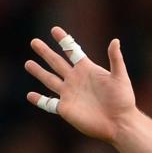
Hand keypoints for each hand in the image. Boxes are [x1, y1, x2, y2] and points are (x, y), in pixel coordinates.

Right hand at [24, 26, 135, 141]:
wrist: (120, 123)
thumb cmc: (123, 101)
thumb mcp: (120, 77)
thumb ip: (116, 59)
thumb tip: (115, 40)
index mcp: (87, 70)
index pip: (72, 51)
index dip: (63, 40)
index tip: (54, 29)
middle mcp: (76, 80)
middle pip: (56, 63)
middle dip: (45, 52)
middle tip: (34, 42)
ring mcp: (69, 94)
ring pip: (49, 80)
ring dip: (39, 72)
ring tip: (28, 63)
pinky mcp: (65, 109)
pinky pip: (49, 104)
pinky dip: (39, 100)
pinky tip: (30, 96)